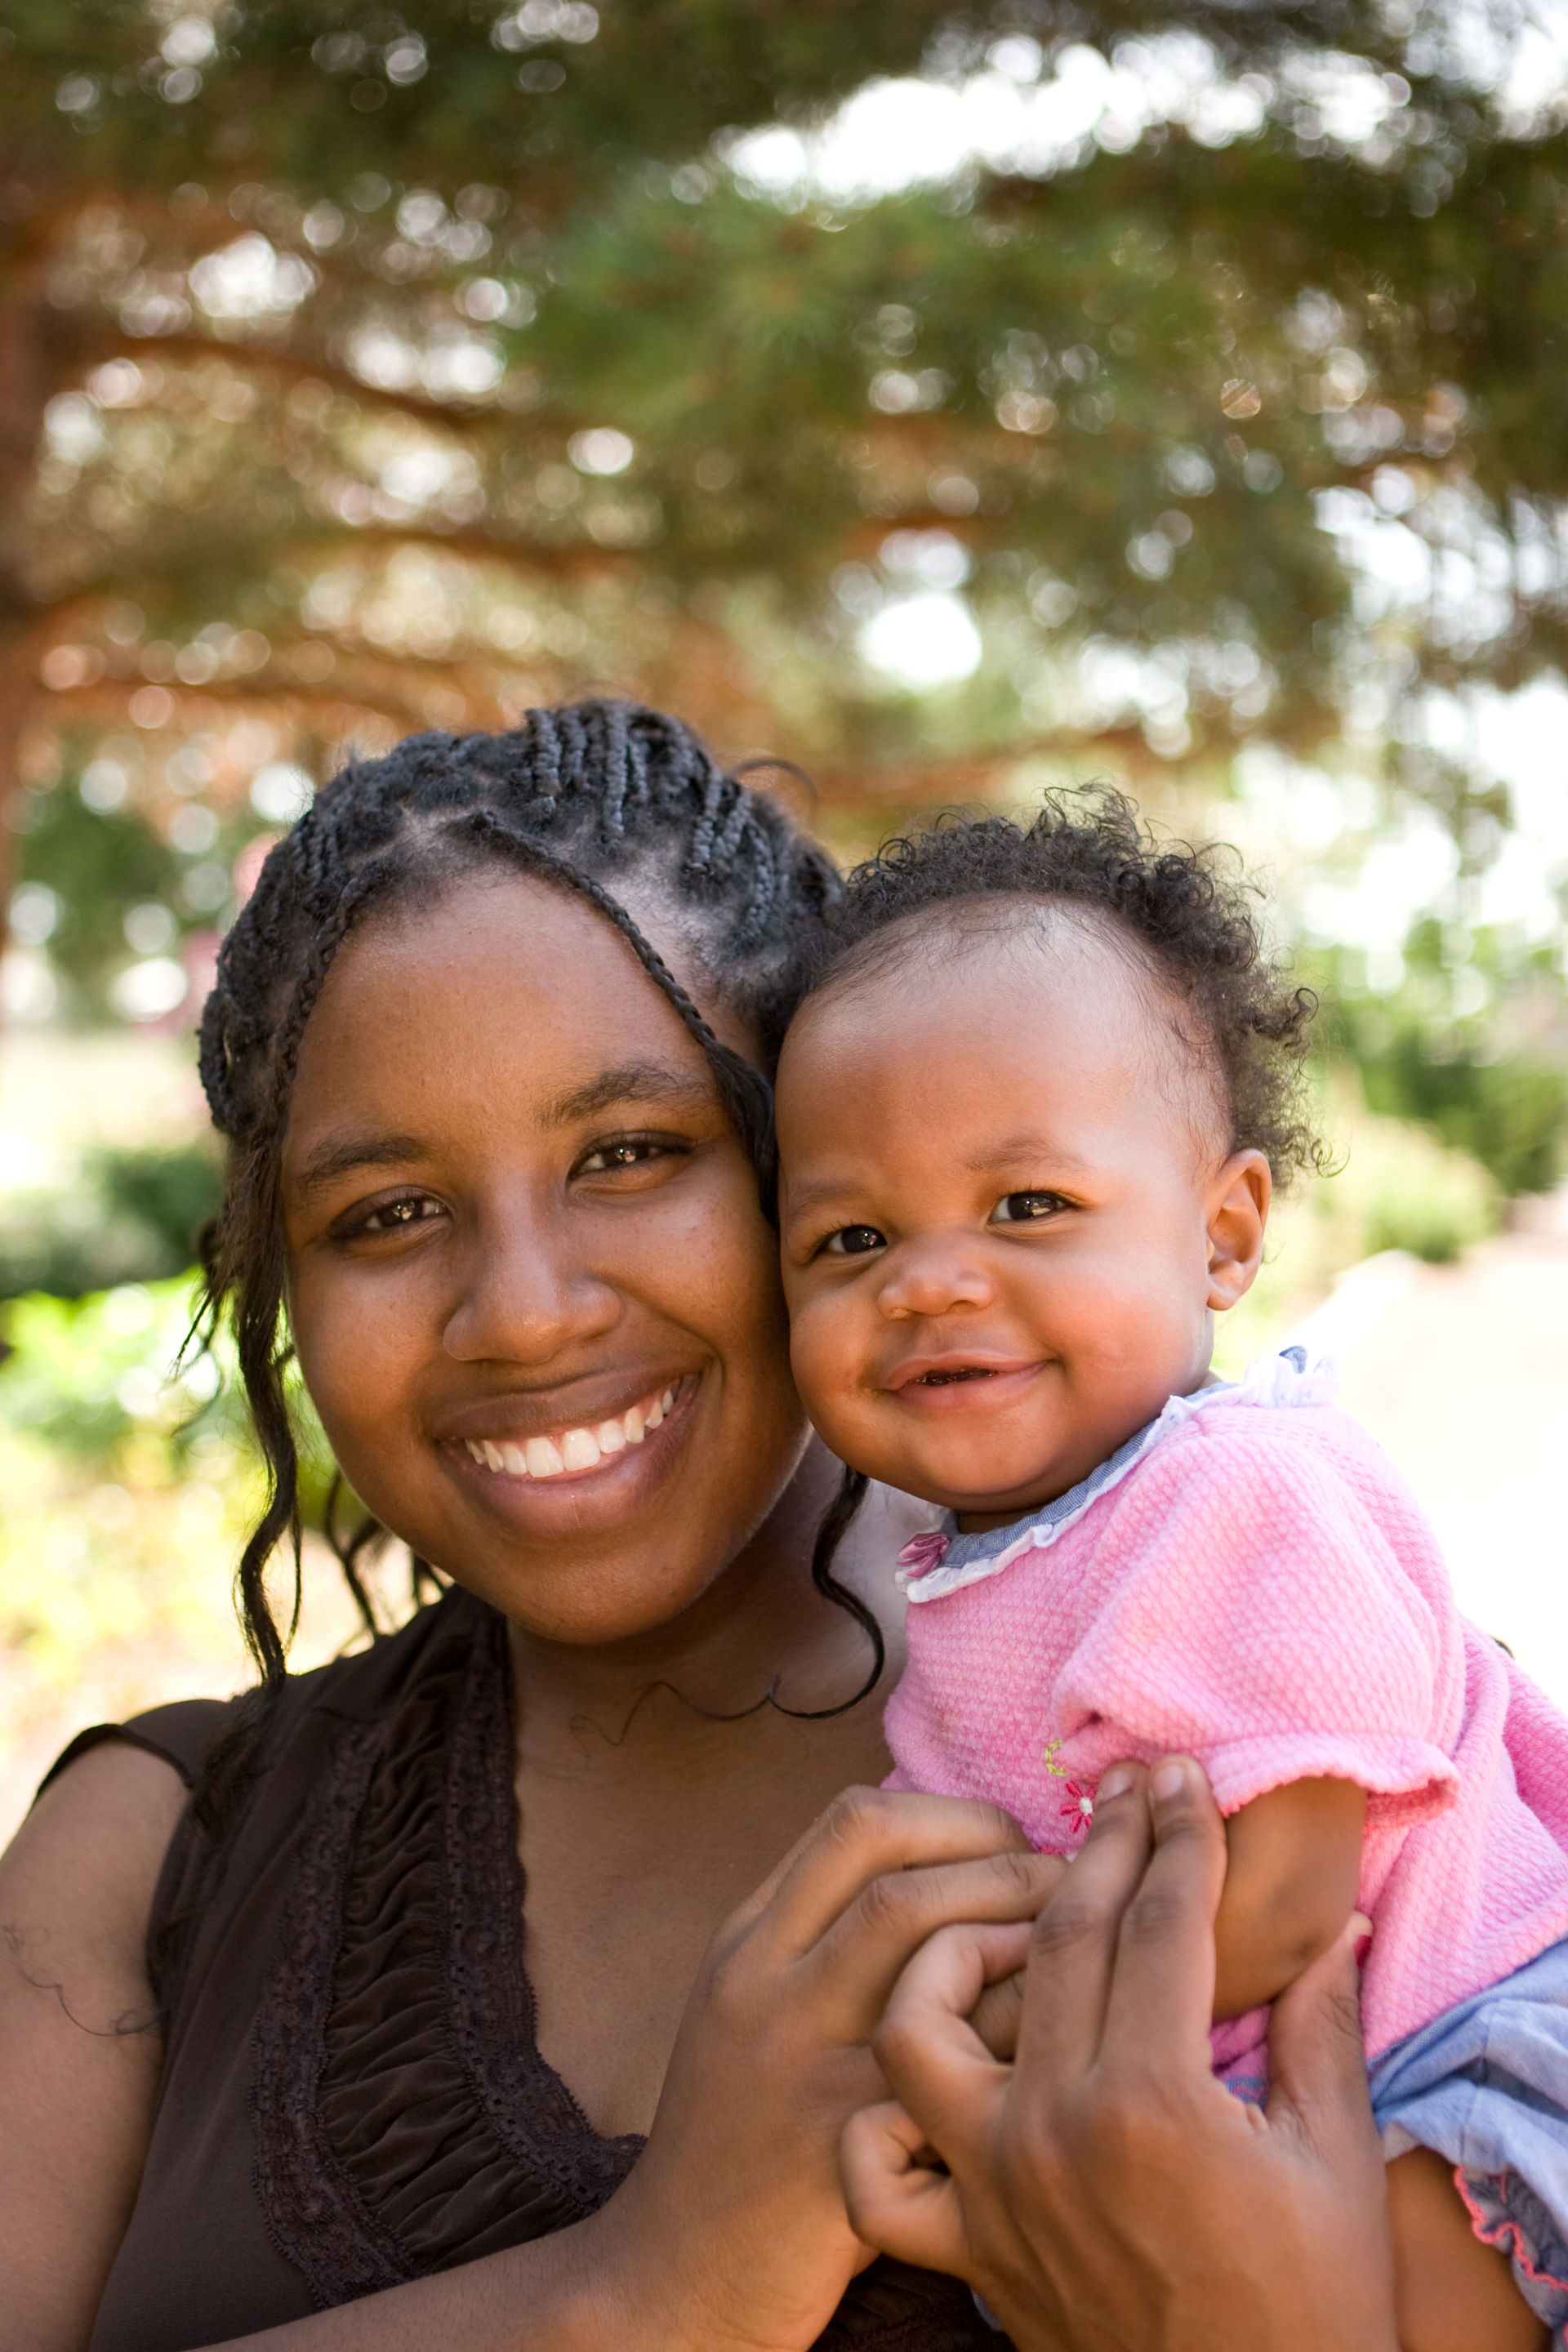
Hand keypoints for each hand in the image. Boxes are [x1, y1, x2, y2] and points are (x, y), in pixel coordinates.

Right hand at [587, 1785, 1059, 2351]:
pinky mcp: (854, 2154)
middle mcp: (772, 1992)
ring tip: (1067, 1955)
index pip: (858, 1823)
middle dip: (1003, 1865)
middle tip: (1063, 1889)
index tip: (1008, 1843)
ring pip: (928, 1955)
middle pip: (900, 1879)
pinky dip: (1019, 2030)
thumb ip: (824, 1927)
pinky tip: (1055, 2041)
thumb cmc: (741, 2133)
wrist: (682, 2274)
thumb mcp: (751, 2002)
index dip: (953, 1817)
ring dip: (1021, 1937)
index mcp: (748, 1945)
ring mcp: (810, 2071)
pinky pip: (957, 2061)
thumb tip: (950, 1853)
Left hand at [841, 1757, 1400, 2351]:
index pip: (1161, 1922)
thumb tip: (1328, 1927)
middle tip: (1122, 1790)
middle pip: (1058, 1940)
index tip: (1182, 1781)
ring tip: (1016, 1923)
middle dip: (1098, 1846)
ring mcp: (995, 2190)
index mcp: (1157, 2105)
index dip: (1178, 1837)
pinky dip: (885, 2117)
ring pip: (921, 2028)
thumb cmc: (1309, 2311)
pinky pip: (880, 2172)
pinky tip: (938, 2071)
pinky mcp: (967, 2250)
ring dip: (954, 1950)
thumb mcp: (1334, 2164)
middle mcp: (1056, 2134)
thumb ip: (1321, 2031)